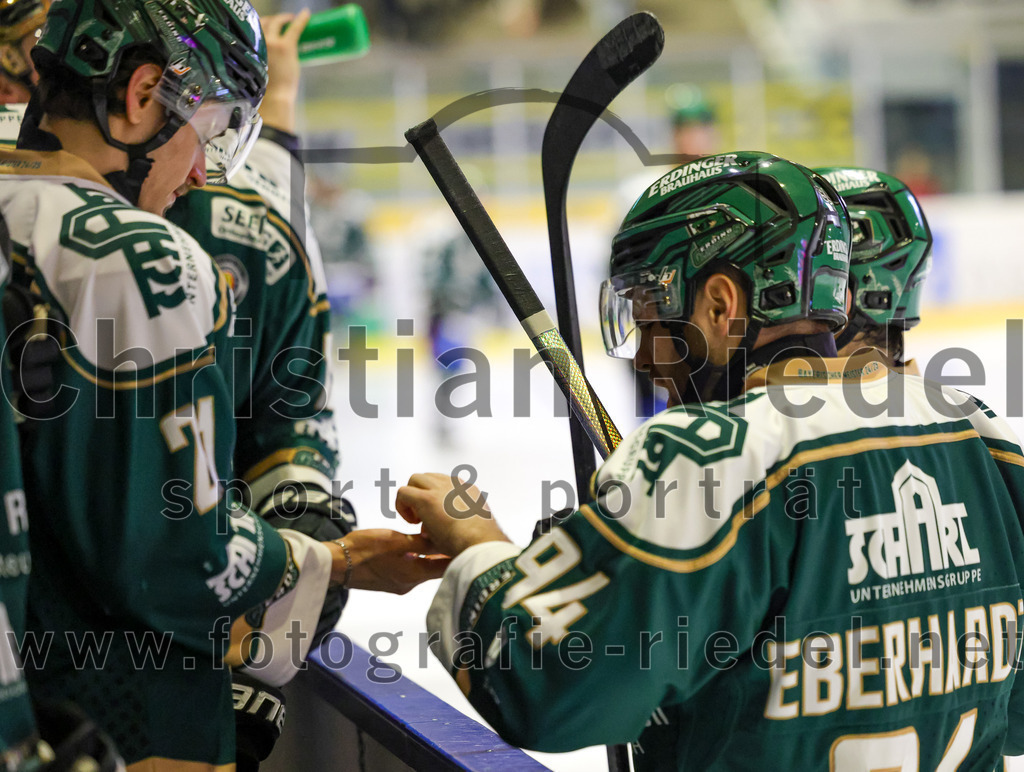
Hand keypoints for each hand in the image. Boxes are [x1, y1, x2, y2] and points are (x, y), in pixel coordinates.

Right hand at [258, 10, 309, 131]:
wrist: (272, 98)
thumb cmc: (263, 91)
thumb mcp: (255, 71)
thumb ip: (258, 60)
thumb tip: (265, 59)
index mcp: (247, 47)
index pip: (249, 28)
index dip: (256, 23)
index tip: (261, 22)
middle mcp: (257, 41)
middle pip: (262, 22)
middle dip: (270, 19)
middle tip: (280, 20)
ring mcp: (272, 42)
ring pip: (276, 22)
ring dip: (283, 18)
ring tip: (290, 18)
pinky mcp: (286, 46)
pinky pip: (294, 28)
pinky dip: (301, 19)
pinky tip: (306, 13)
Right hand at [327, 529, 449, 593]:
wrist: (336, 563)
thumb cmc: (364, 549)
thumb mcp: (396, 540)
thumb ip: (421, 540)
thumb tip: (441, 536)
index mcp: (413, 575)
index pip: (445, 567)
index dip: (458, 555)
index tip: (468, 543)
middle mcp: (409, 583)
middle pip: (436, 568)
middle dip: (446, 553)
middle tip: (456, 536)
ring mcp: (398, 583)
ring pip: (423, 567)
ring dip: (431, 554)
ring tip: (438, 536)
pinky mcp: (389, 579)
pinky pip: (410, 568)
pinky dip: (417, 557)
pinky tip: (416, 544)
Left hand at [395, 472, 510, 556]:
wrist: (480, 543)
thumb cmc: (477, 542)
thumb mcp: (470, 527)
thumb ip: (454, 521)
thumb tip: (432, 529)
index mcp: (467, 490)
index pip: (443, 484)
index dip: (434, 499)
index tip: (435, 519)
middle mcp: (454, 484)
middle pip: (428, 478)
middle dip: (422, 495)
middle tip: (424, 519)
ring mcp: (440, 489)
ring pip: (415, 480)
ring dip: (411, 498)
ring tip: (416, 520)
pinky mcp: (426, 499)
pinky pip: (403, 492)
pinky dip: (402, 506)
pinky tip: (412, 523)